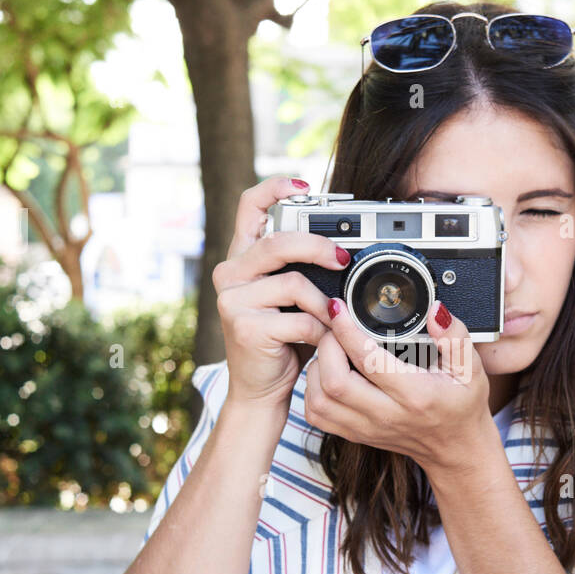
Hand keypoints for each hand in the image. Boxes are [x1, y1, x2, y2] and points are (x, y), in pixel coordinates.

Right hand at [212, 175, 351, 409]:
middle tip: (343, 259)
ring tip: (333, 319)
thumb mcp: (293, 297)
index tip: (304, 184)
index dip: (275, 187)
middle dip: (319, 246)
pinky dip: (321, 331)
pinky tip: (323, 341)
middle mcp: (231, 272)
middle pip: (278, 241)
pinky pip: (299, 319)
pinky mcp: (243, 325)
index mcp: (243, 257)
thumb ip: (302, 269)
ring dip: (324, 303)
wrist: (261, 389)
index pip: (249, 206)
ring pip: (293, 282)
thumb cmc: (283, 340)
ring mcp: (233, 298)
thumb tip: (343, 248)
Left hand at [304, 297, 495, 474]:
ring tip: (330, 349)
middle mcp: (387, 415)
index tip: (339, 308)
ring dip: (316, 369)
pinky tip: (327, 373)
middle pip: (333, 382)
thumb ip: (455, 337)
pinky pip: (318, 415)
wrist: (456, 449)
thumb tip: (436, 311)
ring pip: (319, 401)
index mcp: (415, 394)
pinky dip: (313, 390)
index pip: (368, 360)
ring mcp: (367, 428)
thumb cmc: (462, 406)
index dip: (346, 330)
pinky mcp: (355, 435)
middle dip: (326, 346)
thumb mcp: (470, 368)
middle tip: (334, 327)